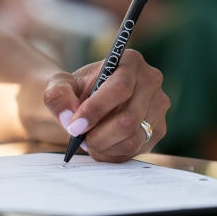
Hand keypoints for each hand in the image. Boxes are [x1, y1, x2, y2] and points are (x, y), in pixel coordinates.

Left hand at [43, 50, 169, 161]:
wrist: (87, 103)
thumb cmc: (76, 91)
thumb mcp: (59, 86)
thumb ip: (58, 95)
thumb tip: (69, 115)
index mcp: (130, 62)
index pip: (120, 88)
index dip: (96, 110)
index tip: (75, 126)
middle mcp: (151, 81)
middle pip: (129, 119)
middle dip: (98, 135)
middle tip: (79, 138)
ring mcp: (158, 106)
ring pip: (133, 139)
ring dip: (104, 146)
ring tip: (88, 141)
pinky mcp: (158, 129)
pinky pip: (136, 150)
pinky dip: (112, 153)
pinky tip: (100, 146)